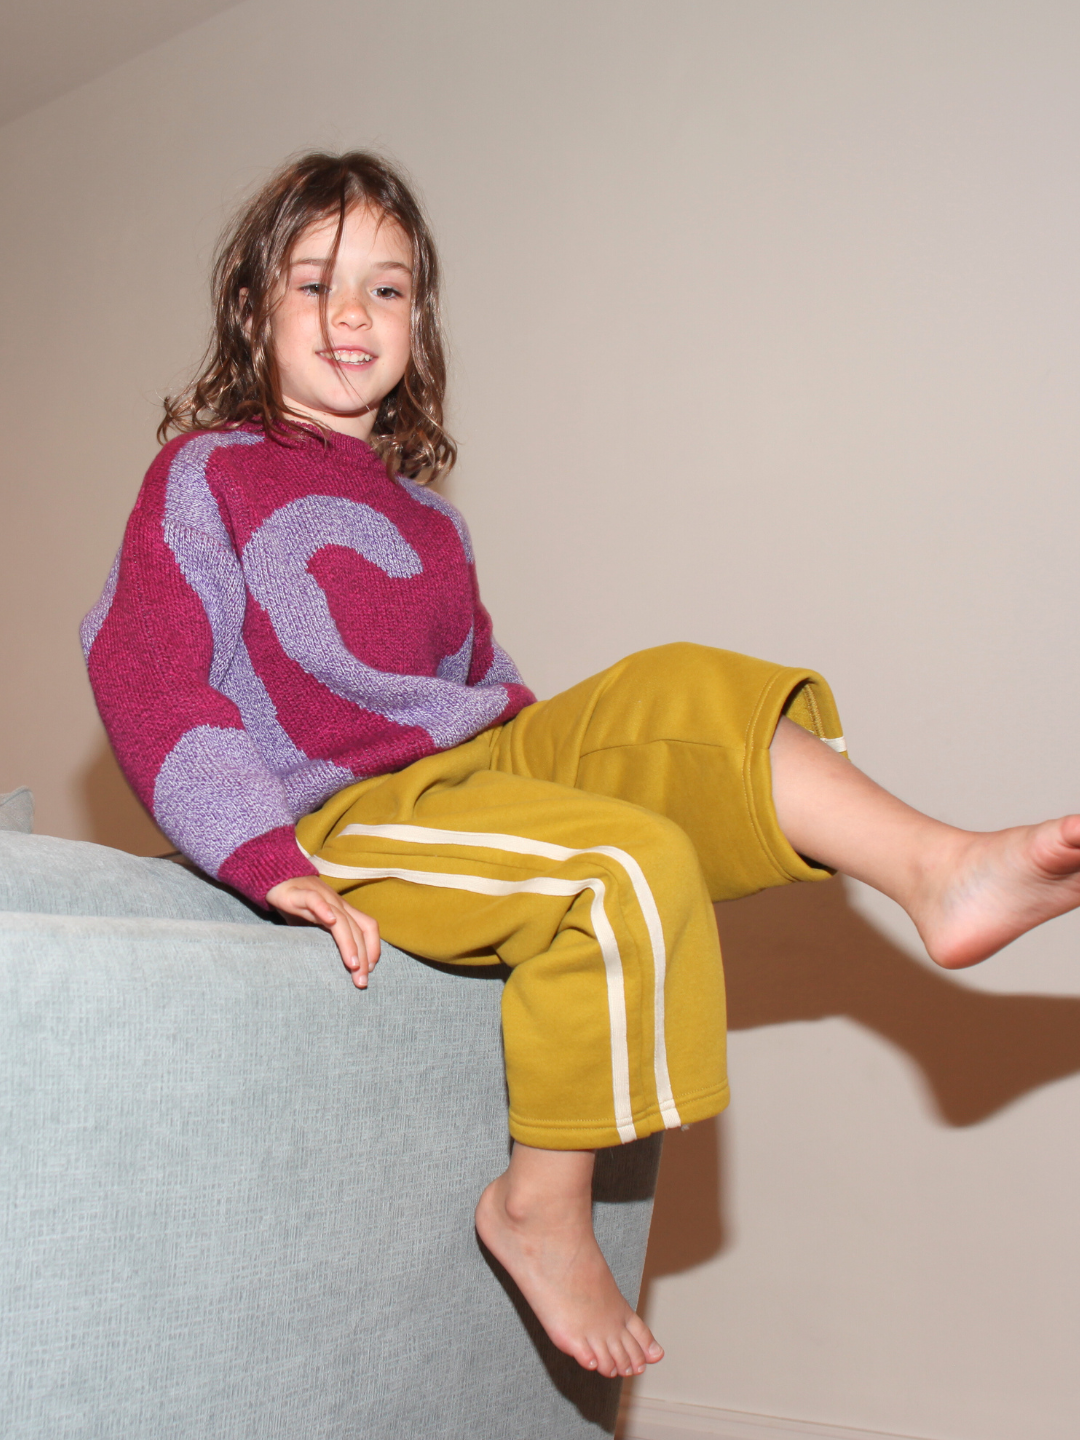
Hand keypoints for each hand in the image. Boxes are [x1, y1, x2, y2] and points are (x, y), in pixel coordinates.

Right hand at [265, 875, 380, 987]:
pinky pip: (314, 900)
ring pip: (341, 919)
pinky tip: (329, 921)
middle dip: (363, 956)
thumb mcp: (315, 925)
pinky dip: (323, 909)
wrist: (276, 878)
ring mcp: (321, 897)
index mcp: (343, 910)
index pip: (368, 927)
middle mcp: (336, 903)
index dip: (373, 948)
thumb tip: (334, 966)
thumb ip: (326, 939)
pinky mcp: (300, 893)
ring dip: (349, 943)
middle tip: (361, 981)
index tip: (369, 971)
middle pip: (357, 928)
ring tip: (352, 965)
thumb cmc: (298, 905)